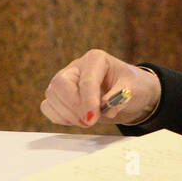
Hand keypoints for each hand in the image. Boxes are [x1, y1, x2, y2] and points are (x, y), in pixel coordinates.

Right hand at [40, 49, 161, 128]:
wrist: (130, 93)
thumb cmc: (133, 85)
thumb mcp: (134, 88)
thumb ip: (121, 96)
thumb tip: (108, 108)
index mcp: (96, 59)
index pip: (86, 80)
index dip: (88, 101)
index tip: (92, 118)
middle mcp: (77, 67)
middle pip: (60, 84)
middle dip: (73, 106)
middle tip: (90, 121)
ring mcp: (65, 80)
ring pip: (51, 96)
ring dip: (68, 114)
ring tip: (89, 121)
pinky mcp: (59, 95)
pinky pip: (48, 106)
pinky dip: (59, 117)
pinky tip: (77, 119)